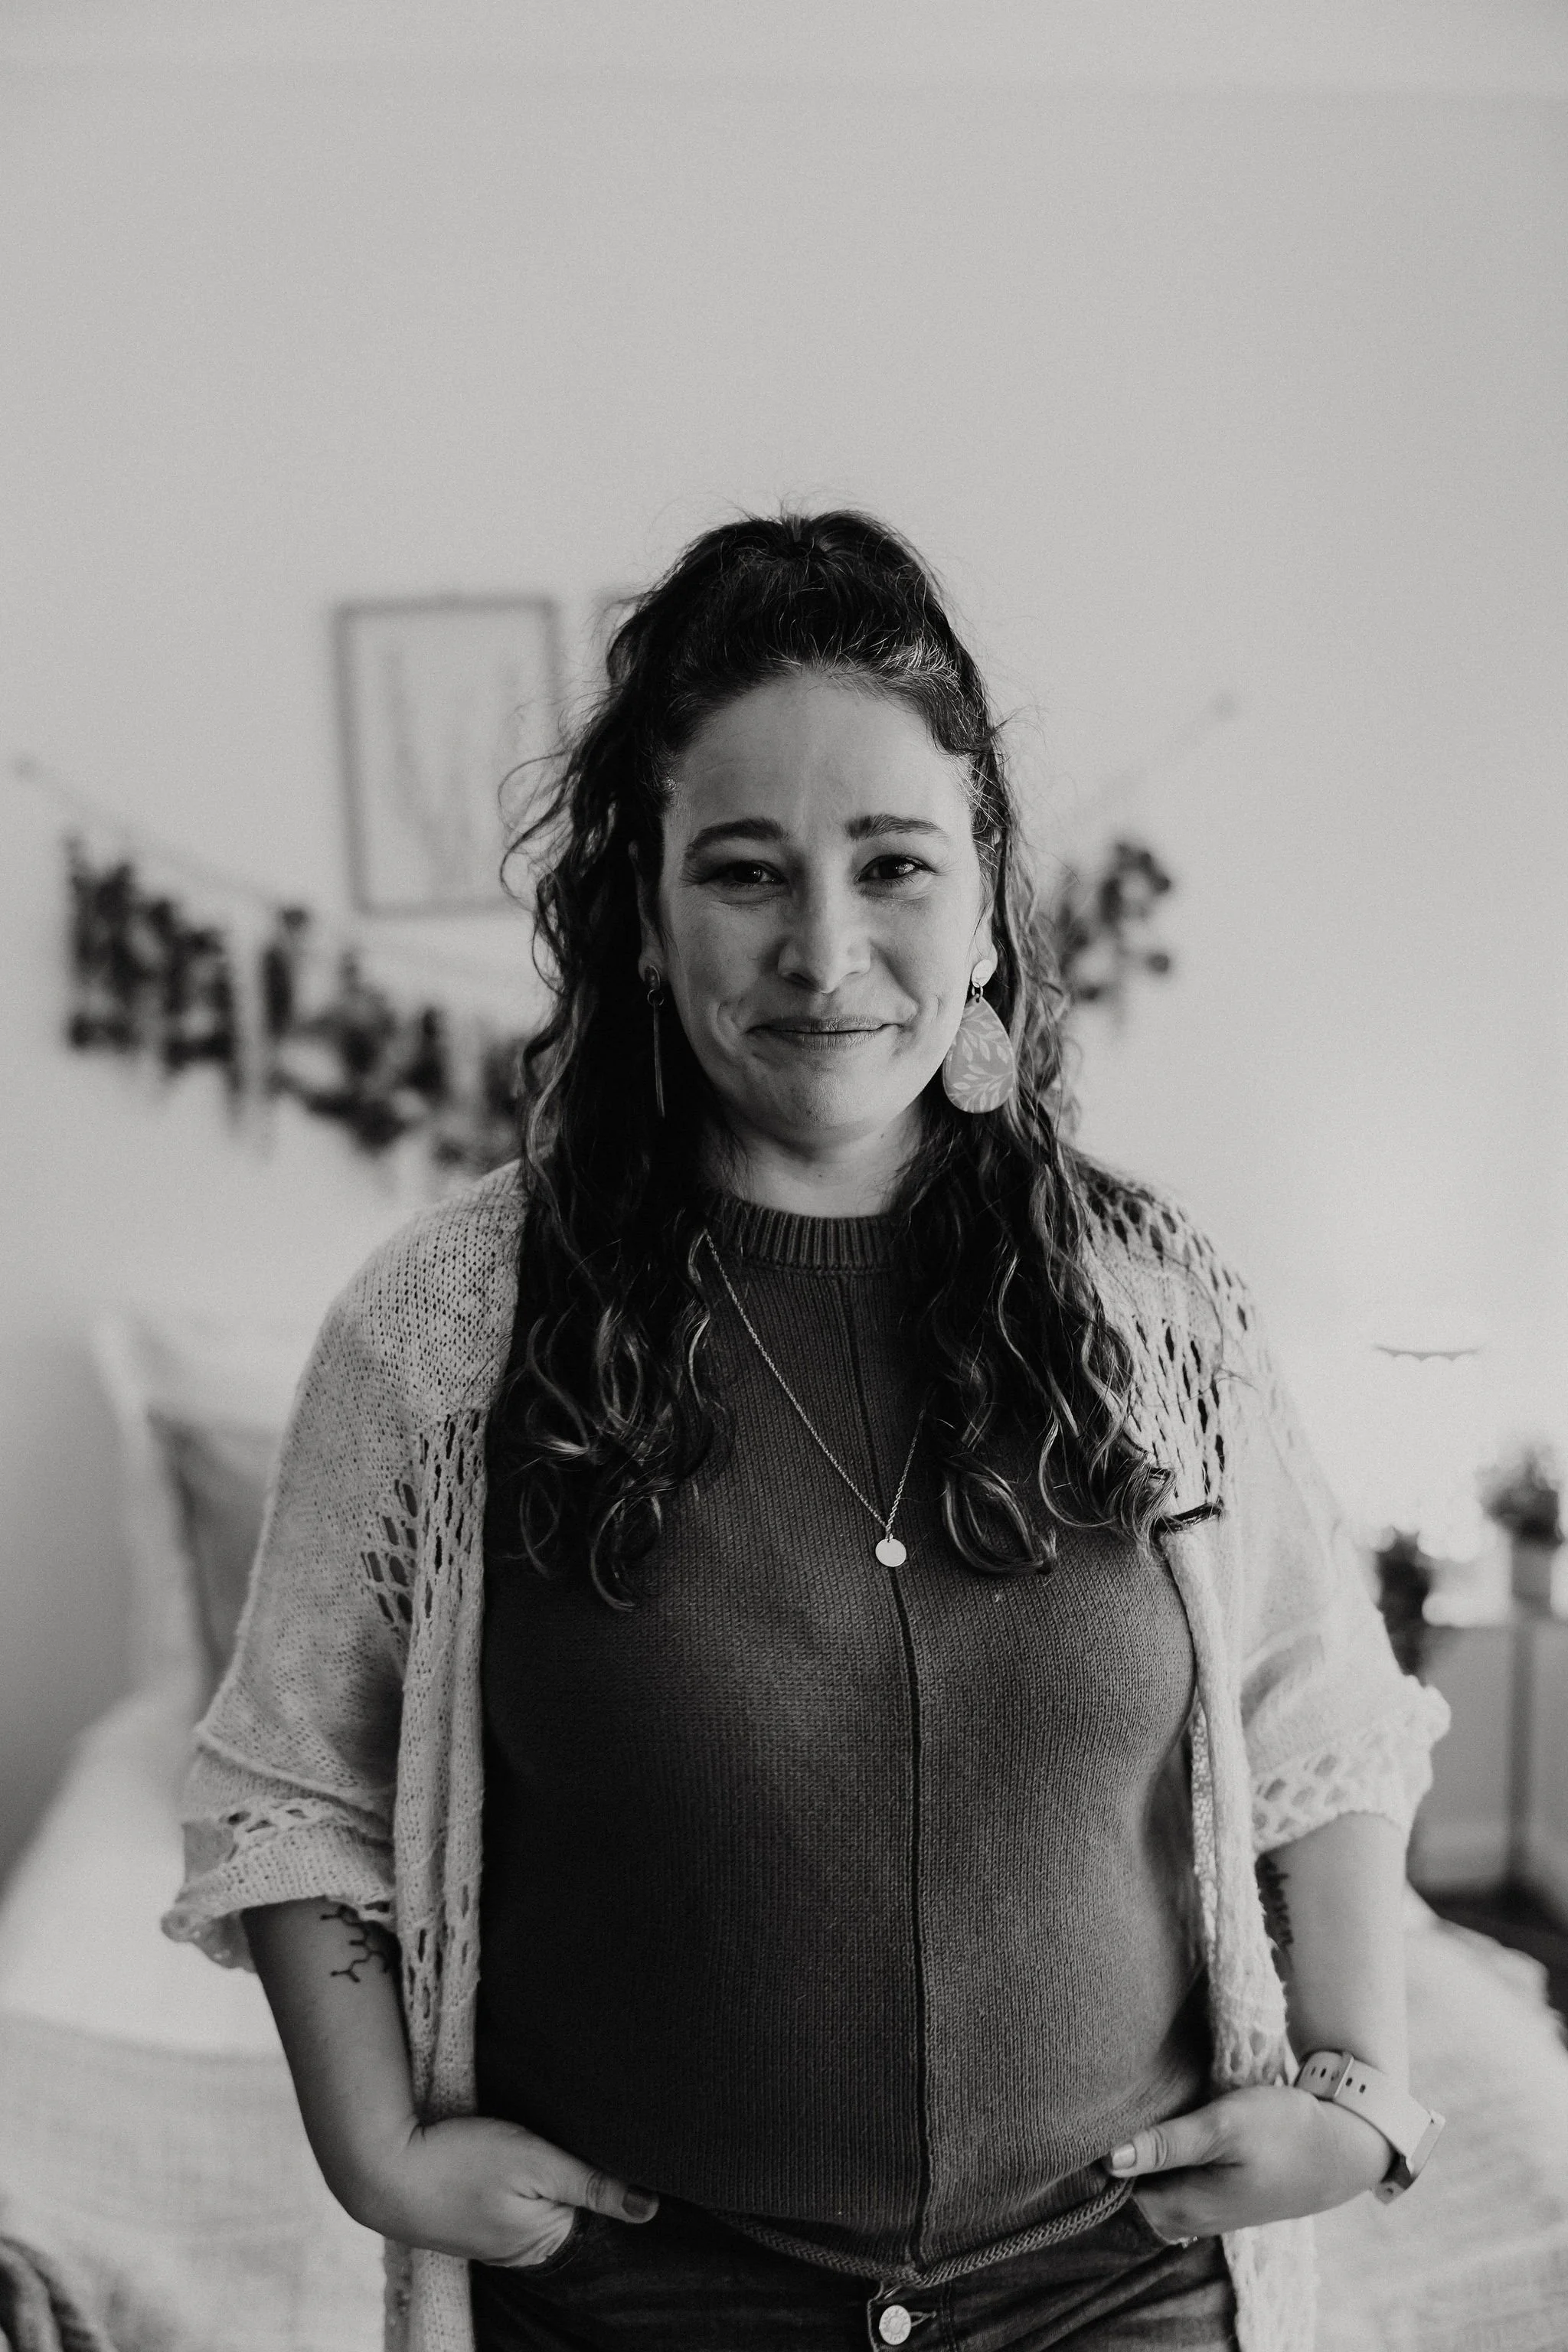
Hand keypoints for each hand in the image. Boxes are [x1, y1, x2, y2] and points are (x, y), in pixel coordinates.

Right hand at [354, 2113, 658, 2266]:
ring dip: (560, 2179)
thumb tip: (650, 2209)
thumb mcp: (534, 2162)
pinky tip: (530, 2158)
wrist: (384, 2167)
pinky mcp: (482, 2217)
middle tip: (601, 2139)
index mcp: (546, 2244)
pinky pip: (523, 2203)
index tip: (637, 2156)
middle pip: (578, 2215)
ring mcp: (501, 2237)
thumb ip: (591, 2184)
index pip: (605, 2222)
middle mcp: (527, 2250)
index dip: (622, 2189)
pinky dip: (532, 2182)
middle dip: (593, 2185)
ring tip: (560, 2146)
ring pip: (551, 2206)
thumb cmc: (460, 2162)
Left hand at [1106, 2085, 1392, 2239]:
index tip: (1084, 2118)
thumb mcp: (1223, 2128)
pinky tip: (1158, 2119)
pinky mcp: (1213, 2188)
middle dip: (1113, 2149)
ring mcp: (1200, 2205)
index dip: (1093, 2156)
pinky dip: (1160, 2150)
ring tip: (1124, 2104)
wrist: (1340, 2147)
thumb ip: (1168, 2144)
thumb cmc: (1283, 2132)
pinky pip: (1170, 2173)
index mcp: (1181, 2209)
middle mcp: (1185, 2217)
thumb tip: (1109, 2159)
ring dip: (1139, 2147)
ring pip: (1148, 2178)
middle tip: (1100, 2102)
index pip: (1111, 2191)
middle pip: (1127, 2187)